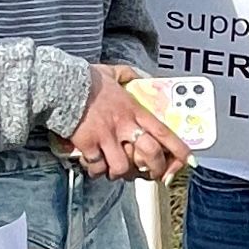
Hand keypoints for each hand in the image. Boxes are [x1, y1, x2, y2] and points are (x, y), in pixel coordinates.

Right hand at [69, 64, 188, 179]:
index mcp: (135, 110)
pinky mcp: (88, 144)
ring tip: (117, 170)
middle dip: (155, 170)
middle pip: (150, 155)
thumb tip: (138, 77)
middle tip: (151, 175)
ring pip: (123, 167)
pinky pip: (97, 166)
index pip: (164, 132)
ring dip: (121, 173)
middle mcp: (125, 125)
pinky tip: (95, 166)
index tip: (187, 161)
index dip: (179, 150)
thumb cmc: (87, 80)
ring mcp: (107, 136)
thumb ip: (129, 76)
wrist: (61, 84)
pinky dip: (97, 170)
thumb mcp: (114, 73)